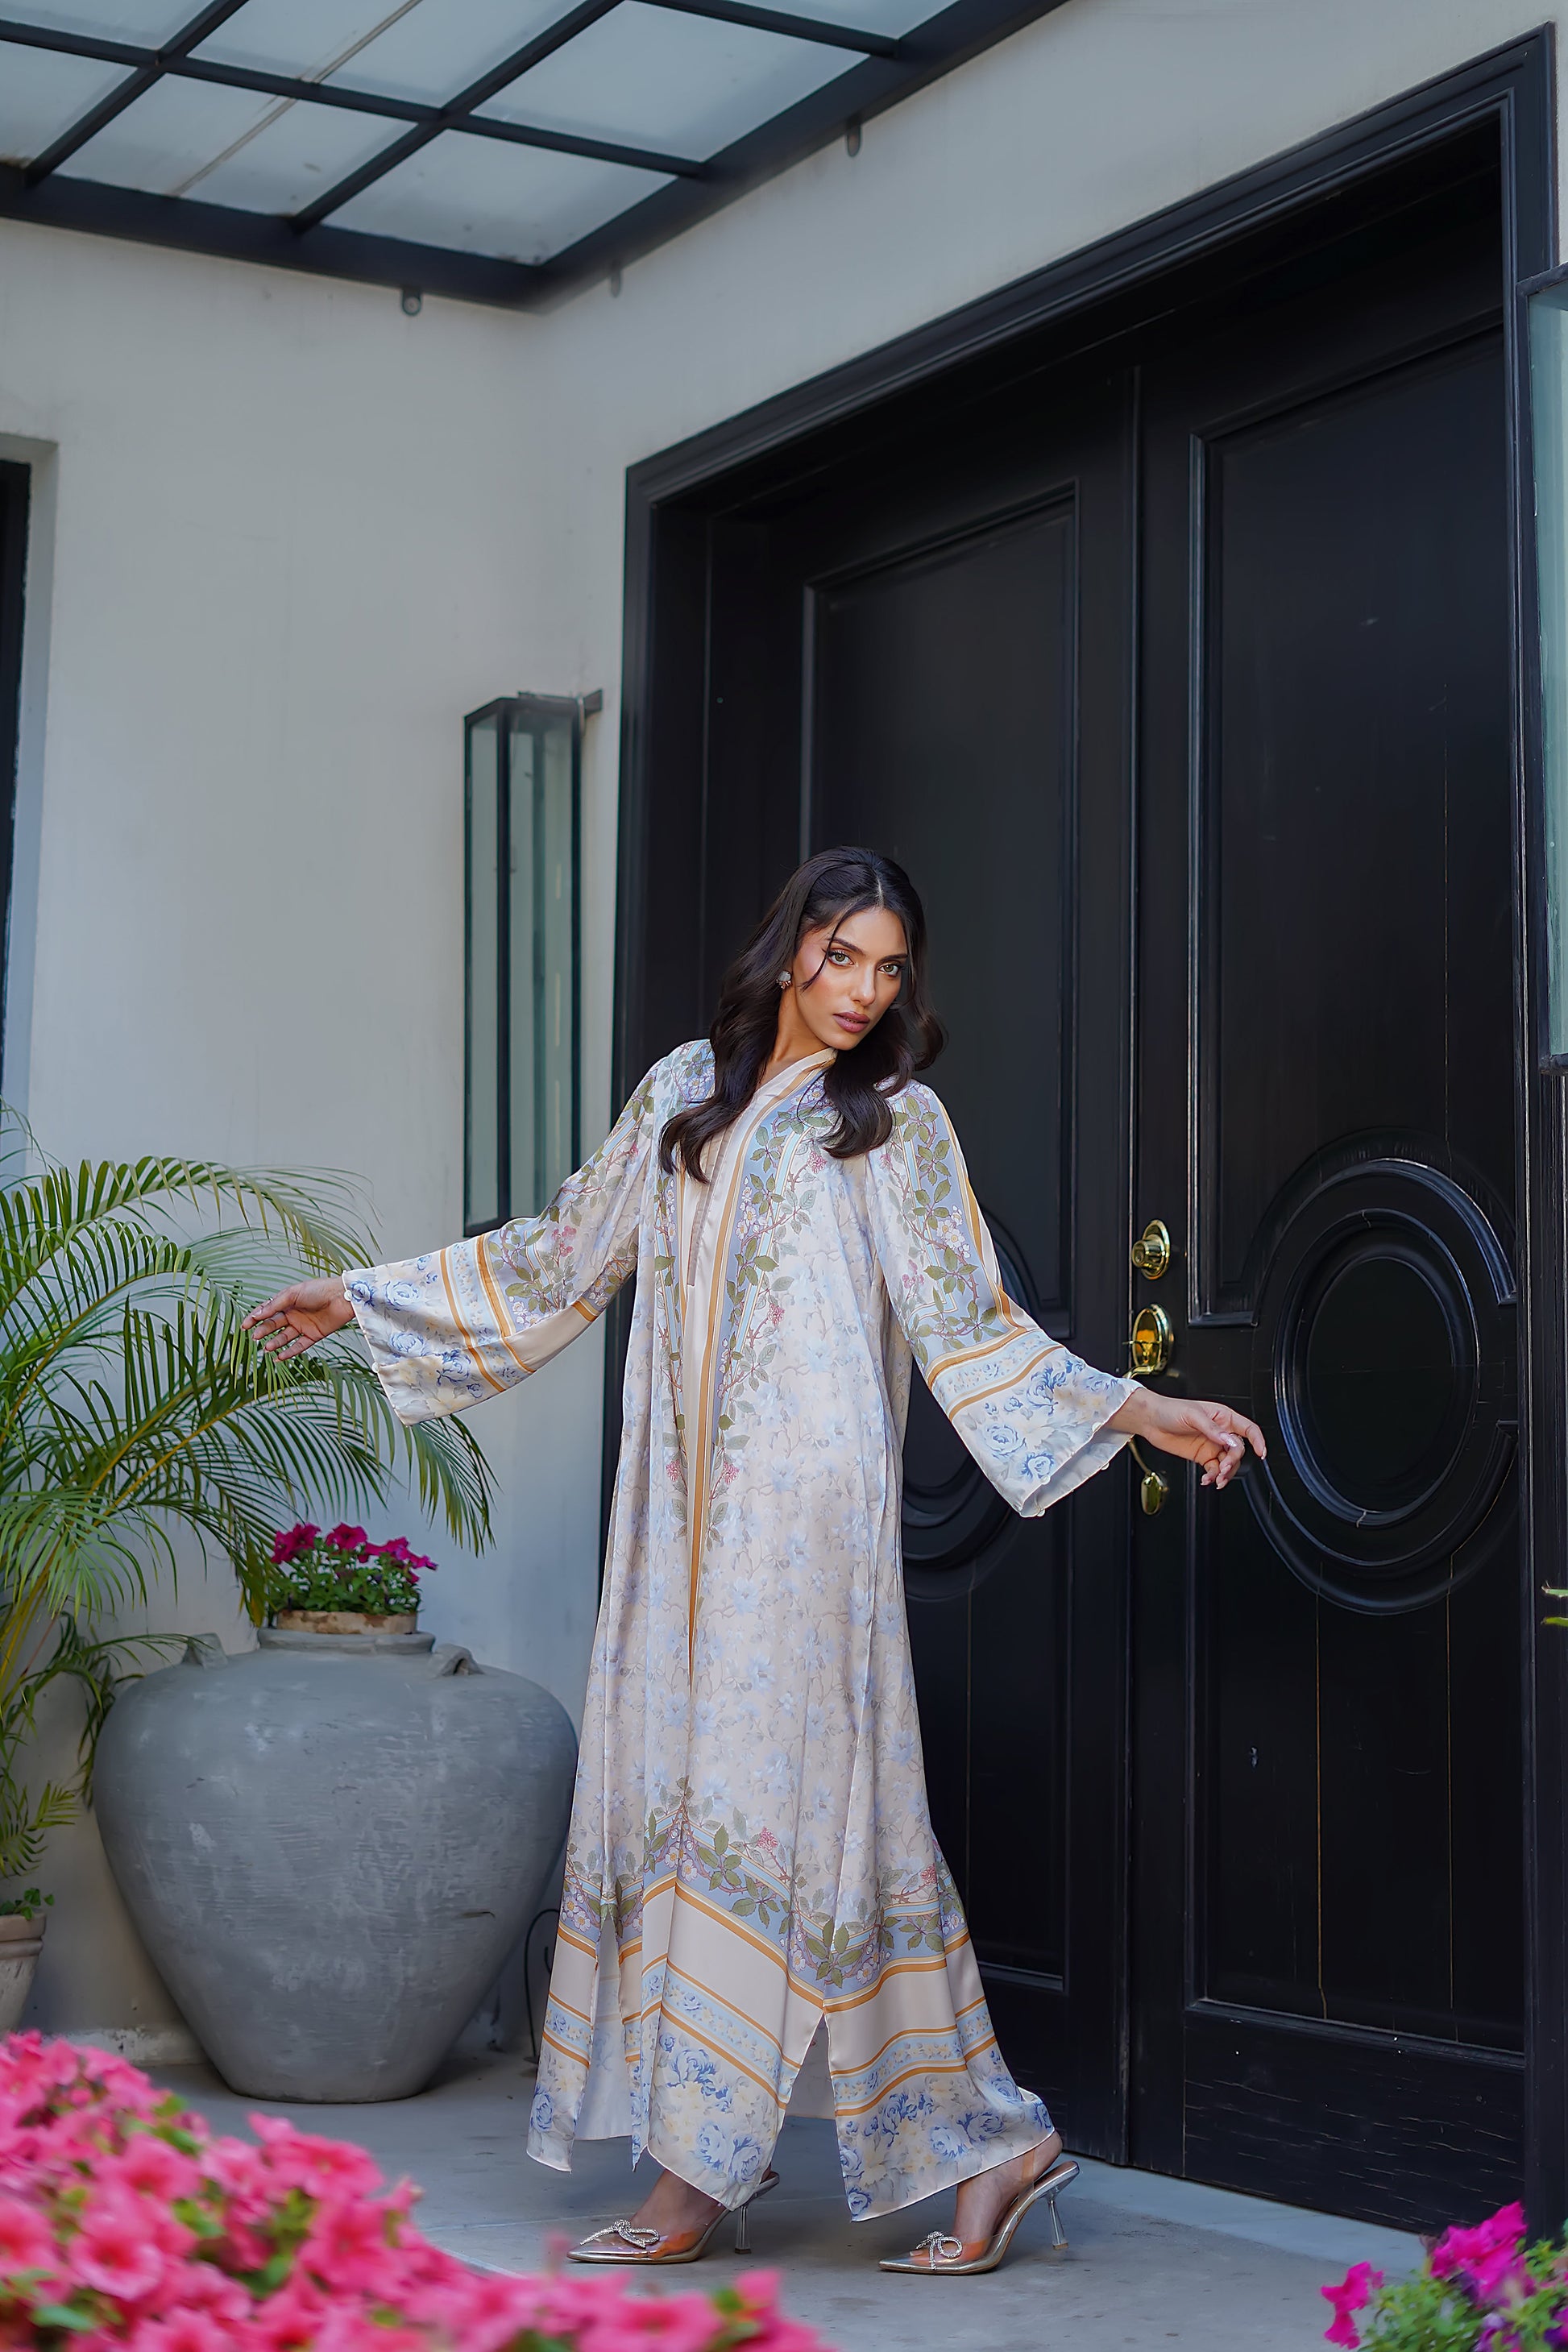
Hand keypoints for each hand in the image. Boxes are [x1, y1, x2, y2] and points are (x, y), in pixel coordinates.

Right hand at [242, 1278, 355, 1358]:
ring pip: (284, 1337)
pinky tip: (279, 1357)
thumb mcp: (293, 1294)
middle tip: (256, 1336)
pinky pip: (299, 1346)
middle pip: (274, 1325)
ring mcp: (303, 1325)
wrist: (342, 1297)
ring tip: (267, 1347)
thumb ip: (274, 1305)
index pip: (267, 1311)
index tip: (245, 1325)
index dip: (255, 1318)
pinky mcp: (314, 1335)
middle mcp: (294, 1314)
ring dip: (275, 1343)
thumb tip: (257, 1314)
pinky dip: (289, 1352)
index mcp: (287, 1302)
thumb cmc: (319, 1290)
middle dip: (263, 1331)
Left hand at [1106, 1386, 1265, 1489]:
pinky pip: (1214, 1470)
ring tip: (1216, 1479)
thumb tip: (1229, 1440)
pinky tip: (1206, 1479)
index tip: (1261, 1453)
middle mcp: (1220, 1432)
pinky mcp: (1202, 1456)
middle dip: (1233, 1462)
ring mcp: (1211, 1445)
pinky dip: (1213, 1477)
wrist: (1150, 1420)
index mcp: (1223, 1417)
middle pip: (1238, 1450)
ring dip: (1225, 1473)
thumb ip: (1213, 1430)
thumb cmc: (1170, 1410)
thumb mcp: (1193, 1415)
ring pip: (1228, 1463)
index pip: (1248, 1429)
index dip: (1257, 1441)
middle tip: (1223, 1468)